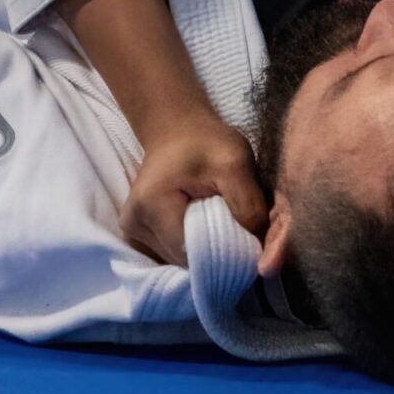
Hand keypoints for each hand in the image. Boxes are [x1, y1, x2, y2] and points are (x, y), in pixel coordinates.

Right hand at [120, 111, 268, 265]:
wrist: (178, 129)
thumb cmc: (206, 141)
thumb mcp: (235, 161)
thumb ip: (249, 204)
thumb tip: (260, 251)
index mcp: (151, 207)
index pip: (194, 257)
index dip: (226, 254)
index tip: (247, 239)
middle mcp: (133, 226)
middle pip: (185, 263)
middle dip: (217, 254)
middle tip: (238, 230)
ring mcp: (133, 234)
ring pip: (180, 264)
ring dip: (205, 253)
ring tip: (219, 225)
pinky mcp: (138, 236)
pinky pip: (173, 257)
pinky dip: (194, 250)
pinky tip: (203, 229)